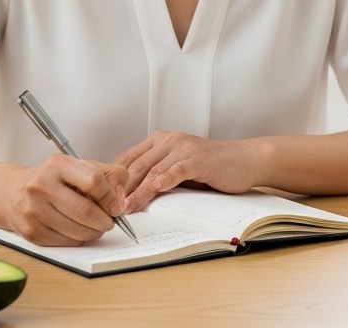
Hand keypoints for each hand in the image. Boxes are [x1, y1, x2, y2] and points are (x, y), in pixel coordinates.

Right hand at [0, 155, 129, 246]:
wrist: (12, 193)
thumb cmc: (52, 180)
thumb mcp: (79, 166)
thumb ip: (109, 176)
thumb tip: (120, 200)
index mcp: (58, 165)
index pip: (93, 180)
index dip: (111, 197)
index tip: (117, 207)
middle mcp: (42, 186)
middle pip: (86, 211)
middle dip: (106, 221)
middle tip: (110, 221)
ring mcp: (34, 210)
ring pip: (78, 231)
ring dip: (95, 232)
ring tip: (96, 225)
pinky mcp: (32, 232)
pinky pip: (67, 242)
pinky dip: (80, 239)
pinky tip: (77, 228)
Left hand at [115, 131, 266, 211]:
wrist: (244, 160)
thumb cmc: (212, 166)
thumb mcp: (179, 167)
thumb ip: (158, 174)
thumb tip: (130, 195)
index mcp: (160, 140)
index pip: (128, 159)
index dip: (114, 179)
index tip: (103, 198)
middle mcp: (169, 140)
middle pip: (137, 166)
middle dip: (121, 189)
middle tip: (109, 208)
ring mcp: (184, 148)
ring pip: (153, 170)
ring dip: (138, 191)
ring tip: (127, 207)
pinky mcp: (199, 158)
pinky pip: (177, 170)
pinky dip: (164, 180)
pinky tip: (155, 190)